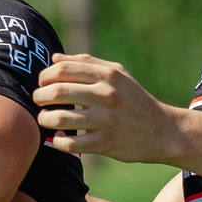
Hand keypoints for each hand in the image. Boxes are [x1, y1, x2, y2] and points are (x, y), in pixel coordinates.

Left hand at [34, 54, 186, 164]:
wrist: (163, 131)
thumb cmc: (135, 100)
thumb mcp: (119, 74)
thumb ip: (87, 63)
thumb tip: (54, 58)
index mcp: (108, 75)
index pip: (63, 70)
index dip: (45, 76)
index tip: (43, 83)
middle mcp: (107, 95)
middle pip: (58, 92)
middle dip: (40, 96)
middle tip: (38, 101)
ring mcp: (106, 120)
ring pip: (60, 119)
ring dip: (44, 119)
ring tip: (44, 119)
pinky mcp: (105, 143)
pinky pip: (70, 143)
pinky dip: (58, 141)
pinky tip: (59, 137)